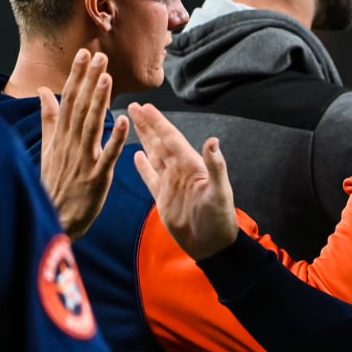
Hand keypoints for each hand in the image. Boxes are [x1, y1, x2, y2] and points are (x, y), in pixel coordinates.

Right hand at [39, 49, 129, 239]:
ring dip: (99, 102)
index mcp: (60, 136)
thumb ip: (49, 118)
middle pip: (80, 107)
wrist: (53, 219)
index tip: (83, 54)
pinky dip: (116, 138)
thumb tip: (43, 91)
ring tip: (108, 78)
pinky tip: (124, 121)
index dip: (76, 77)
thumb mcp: (48, 148)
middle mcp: (70, 144)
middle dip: (89, 81)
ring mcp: (83, 160)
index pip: (68, 100)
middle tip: (100, 56)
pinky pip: (107, 155)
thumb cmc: (53, 183)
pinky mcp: (96, 178)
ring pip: (92, 126)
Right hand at [127, 102, 238, 260]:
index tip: (146, 106)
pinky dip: (143, 166)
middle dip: (147, 124)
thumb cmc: (219, 219)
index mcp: (191, 166)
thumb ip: (216, 167)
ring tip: (132, 123)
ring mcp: (170, 183)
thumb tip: (212, 141)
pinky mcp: (162, 198)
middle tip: (133, 105)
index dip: (158, 122)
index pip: (171, 138)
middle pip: (159, 142)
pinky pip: (150, 177)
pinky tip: (136, 155)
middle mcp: (179, 170)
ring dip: (144, 139)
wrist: (212, 245)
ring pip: (153, 155)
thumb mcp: (219, 192)